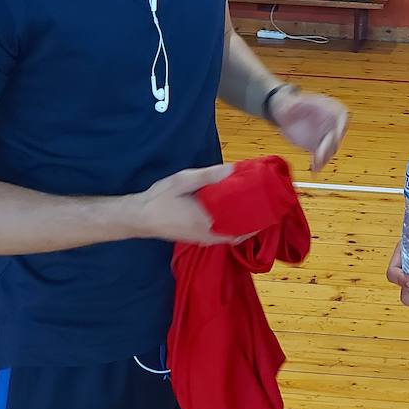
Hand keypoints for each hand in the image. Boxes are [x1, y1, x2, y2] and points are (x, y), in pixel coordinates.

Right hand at [130, 163, 254, 245]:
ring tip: (252, 208)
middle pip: (238, 234)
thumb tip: (233, 169)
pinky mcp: (196, 238)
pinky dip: (230, 227)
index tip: (269, 207)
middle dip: (253, 222)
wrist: (139, 217)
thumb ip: (208, 176)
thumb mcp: (183, 181)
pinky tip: (232, 213)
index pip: (240, 228)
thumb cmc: (160, 199)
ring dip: (242, 225)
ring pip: (229, 236)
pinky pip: (220, 235)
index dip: (257, 220)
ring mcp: (201, 239)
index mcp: (208, 223)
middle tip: (264, 205)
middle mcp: (208, 236)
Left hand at [269, 88, 348, 171]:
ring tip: (316, 166)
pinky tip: (314, 170)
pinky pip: (322, 157)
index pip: (342, 118)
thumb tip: (293, 105)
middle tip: (320, 156)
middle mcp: (333, 124)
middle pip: (335, 137)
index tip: (338, 135)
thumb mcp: (292, 102)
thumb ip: (294, 104)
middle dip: (329, 147)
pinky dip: (319, 163)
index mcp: (332, 109)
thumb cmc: (292, 105)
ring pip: (329, 150)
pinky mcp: (318, 147)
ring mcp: (326, 137)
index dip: (341, 128)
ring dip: (324, 158)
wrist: (287, 115)